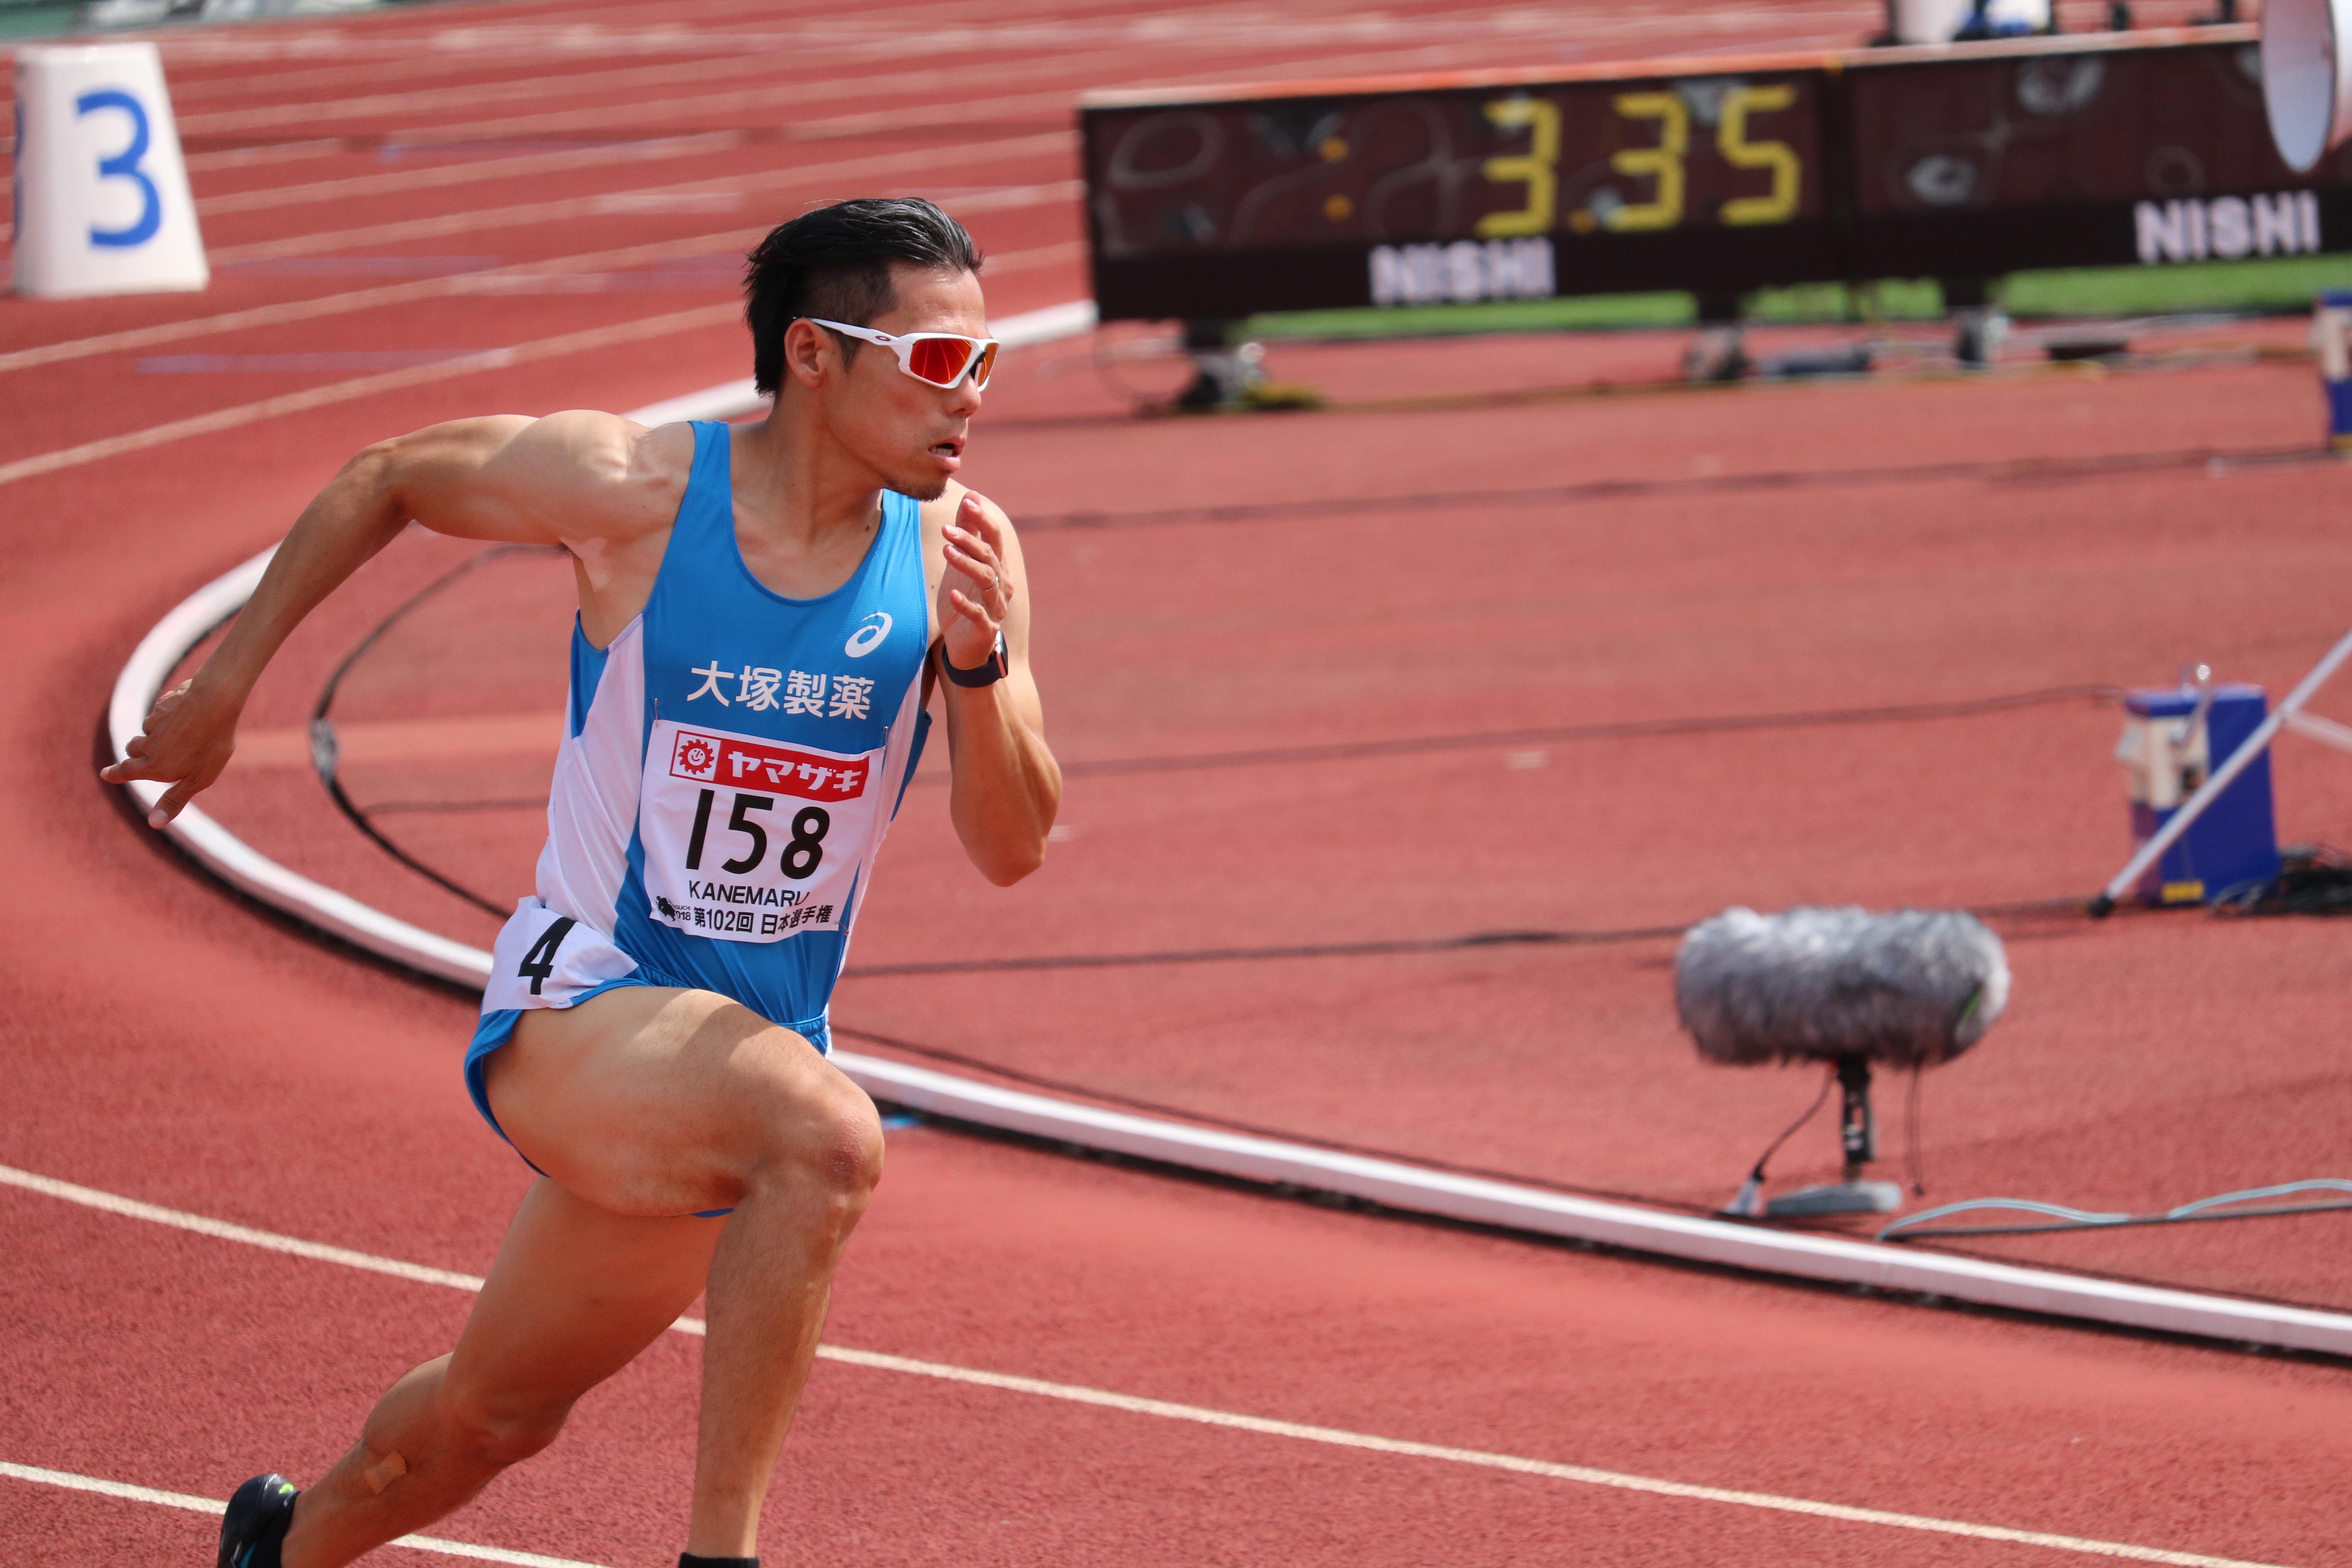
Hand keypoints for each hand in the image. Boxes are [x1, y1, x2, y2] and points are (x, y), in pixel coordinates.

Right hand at [98, 677, 238, 826]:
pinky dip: (169, 716)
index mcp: (155, 765)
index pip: (127, 771)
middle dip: (136, 753)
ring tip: (176, 735)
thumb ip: (175, 800)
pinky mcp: (164, 704)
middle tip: (138, 756)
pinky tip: (188, 714)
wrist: (214, 702)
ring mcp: (155, 722)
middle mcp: (149, 744)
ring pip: (148, 730)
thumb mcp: (197, 780)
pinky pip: (161, 713)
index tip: (105, 774)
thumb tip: (153, 824)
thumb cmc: (210, 744)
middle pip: (133, 749)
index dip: (116, 774)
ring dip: (155, 734)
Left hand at [939, 491, 1009, 672]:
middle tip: (946, 529)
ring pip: (986, 580)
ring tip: (947, 551)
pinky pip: (978, 614)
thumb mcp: (961, 563)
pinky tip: (951, 595)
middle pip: (989, 556)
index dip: (983, 520)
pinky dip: (965, 604)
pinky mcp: (986, 628)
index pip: (995, 538)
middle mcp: (1001, 585)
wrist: (967, 646)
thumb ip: (968, 532)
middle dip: (969, 540)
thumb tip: (971, 496)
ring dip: (967, 564)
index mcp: (998, 567)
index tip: (969, 502)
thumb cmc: (965, 600)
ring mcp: (995, 606)